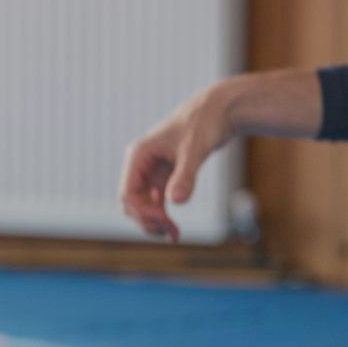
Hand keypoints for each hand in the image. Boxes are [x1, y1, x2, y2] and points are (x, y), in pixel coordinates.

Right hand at [118, 86, 229, 243]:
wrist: (220, 110)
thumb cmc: (205, 124)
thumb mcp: (194, 150)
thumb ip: (184, 176)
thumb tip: (176, 201)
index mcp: (138, 155)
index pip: (127, 193)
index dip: (142, 212)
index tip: (166, 221)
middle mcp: (140, 165)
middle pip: (131, 204)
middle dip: (148, 220)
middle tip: (172, 232)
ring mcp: (151, 171)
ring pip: (142, 206)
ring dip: (154, 222)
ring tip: (174, 235)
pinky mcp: (164, 176)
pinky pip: (155, 203)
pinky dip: (163, 217)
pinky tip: (174, 230)